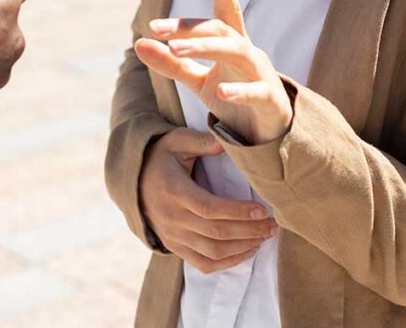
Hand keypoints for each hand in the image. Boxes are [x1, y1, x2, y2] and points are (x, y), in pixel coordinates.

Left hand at [135, 0, 292, 144]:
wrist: (265, 136)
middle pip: (220, 30)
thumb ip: (171, 63)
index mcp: (232, 44)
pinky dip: (240, 91)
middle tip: (156, 28)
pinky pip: (256, 92)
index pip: (226, 10)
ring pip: (236, 52)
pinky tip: (223, 93)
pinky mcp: (270, 100)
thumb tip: (138, 42)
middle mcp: (248, 52)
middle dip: (189, 28)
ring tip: (176, 50)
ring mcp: (262, 74)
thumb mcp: (197, 81)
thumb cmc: (233, 99)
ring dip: (205, 49)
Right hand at [140, 128, 277, 273]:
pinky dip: (228, 262)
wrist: (133, 181)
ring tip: (264, 236)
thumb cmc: (161, 157)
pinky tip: (247, 250)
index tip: (262, 209)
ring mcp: (173, 236)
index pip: (209, 208)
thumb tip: (225, 142)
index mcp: (174, 191)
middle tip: (272, 225)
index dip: (237, 212)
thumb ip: (200, 141)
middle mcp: (172, 218)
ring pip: (213, 252)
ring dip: (243, 247)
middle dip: (249, 231)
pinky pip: (204, 264)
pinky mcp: (175, 246)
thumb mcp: (176, 141)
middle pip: (216, 233)